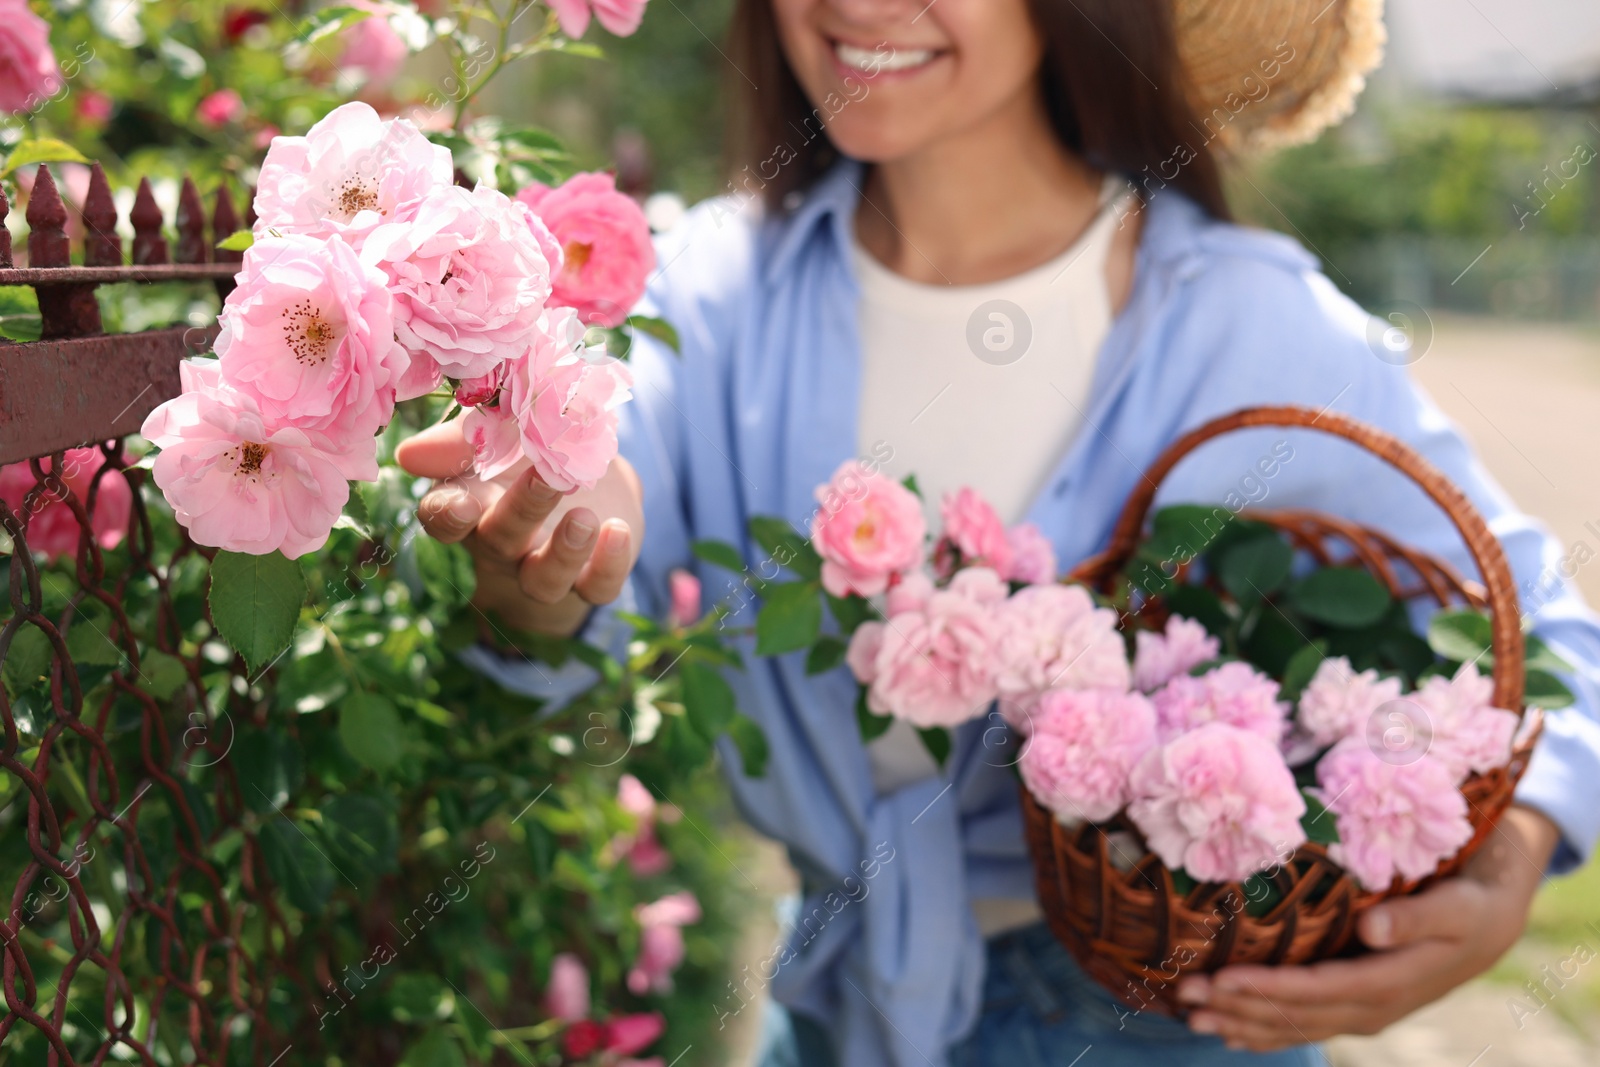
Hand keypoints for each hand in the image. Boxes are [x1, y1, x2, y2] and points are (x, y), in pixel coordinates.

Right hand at [395, 421, 643, 636]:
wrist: (592, 470)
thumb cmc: (528, 448)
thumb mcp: (499, 430)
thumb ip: (463, 438)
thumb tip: (410, 453)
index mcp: (472, 504)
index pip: (444, 520)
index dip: (449, 516)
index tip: (463, 502)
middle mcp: (503, 546)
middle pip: (500, 541)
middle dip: (522, 512)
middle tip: (548, 478)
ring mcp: (547, 566)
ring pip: (544, 580)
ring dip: (564, 552)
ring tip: (585, 519)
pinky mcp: (592, 578)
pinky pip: (598, 588)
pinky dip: (609, 565)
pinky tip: (618, 532)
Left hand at [1176, 804, 1561, 1051]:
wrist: (1491, 921)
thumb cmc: (1470, 902)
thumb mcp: (1455, 905)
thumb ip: (1415, 917)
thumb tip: (1372, 928)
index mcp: (1391, 982)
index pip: (1317, 991)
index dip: (1268, 989)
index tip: (1222, 979)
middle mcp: (1371, 1007)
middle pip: (1295, 1013)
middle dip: (1237, 1007)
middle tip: (1185, 994)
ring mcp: (1362, 1011)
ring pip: (1293, 1025)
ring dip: (1240, 1022)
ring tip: (1189, 1015)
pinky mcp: (1355, 1005)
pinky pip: (1304, 1024)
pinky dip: (1264, 1030)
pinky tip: (1228, 1032)